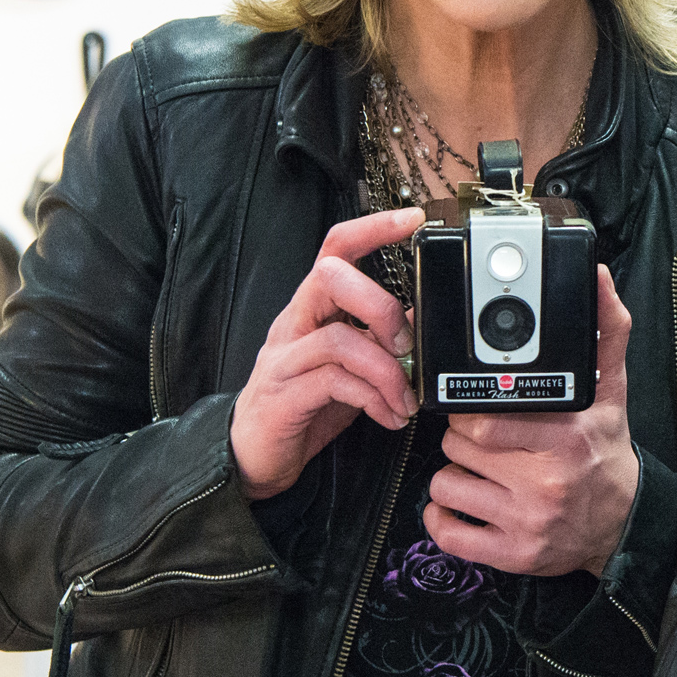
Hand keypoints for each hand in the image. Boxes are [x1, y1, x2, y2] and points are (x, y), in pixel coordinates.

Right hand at [232, 208, 425, 500]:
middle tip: (406, 344)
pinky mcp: (284, 395)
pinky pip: (334, 382)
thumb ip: (380, 339)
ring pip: (338, 336)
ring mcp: (285, 358)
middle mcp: (295, 323)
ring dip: (387, 368)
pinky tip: (389, 415)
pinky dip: (374, 398)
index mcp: (313, 308)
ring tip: (406, 397)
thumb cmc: (306, 404)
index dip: (372, 228)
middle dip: (382, 306)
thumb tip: (422, 319)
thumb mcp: (352, 366)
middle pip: (330, 277)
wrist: (253, 457)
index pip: (335, 248)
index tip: (413, 219)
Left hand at [424, 266, 639, 577]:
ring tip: (482, 471)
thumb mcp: (611, 391)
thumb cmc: (605, 452)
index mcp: (565, 438)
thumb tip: (597, 277)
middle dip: (463, 440)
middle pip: (457, 449)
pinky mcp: (510, 556)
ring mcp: (526, 523)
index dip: (471, 411)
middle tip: (486, 440)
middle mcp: (545, 484)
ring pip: (445, 486)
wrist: (622, 524)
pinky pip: (446, 533)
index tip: (482, 409)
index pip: (485, 421)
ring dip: (453, 476)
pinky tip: (466, 504)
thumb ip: (604, 330)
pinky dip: (444, 517)